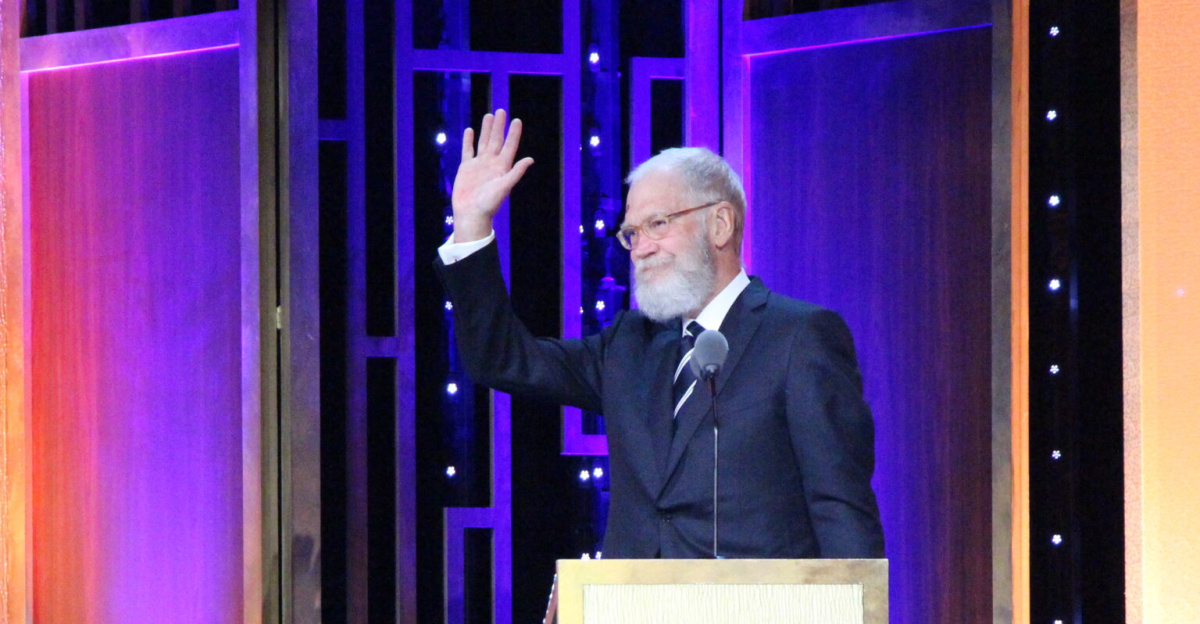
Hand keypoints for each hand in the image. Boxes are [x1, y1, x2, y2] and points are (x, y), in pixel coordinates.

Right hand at [451, 109, 534, 241]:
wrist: (471, 213)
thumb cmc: (489, 203)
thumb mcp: (504, 187)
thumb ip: (516, 172)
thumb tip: (530, 160)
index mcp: (502, 167)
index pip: (509, 146)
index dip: (513, 133)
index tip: (516, 120)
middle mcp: (492, 163)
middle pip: (496, 140)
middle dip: (499, 126)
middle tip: (501, 111)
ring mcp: (479, 164)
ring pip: (483, 142)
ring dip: (486, 129)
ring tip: (489, 115)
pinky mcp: (466, 167)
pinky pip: (468, 150)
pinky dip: (469, 140)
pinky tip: (470, 131)